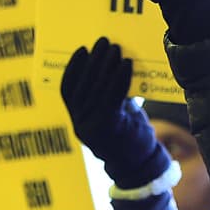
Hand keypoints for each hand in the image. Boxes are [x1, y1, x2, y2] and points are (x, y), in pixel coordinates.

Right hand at [61, 38, 173, 187]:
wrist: (142, 166)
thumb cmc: (130, 137)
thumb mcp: (115, 115)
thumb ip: (109, 96)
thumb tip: (114, 65)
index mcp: (78, 122)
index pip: (67, 91)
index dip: (72, 68)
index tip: (81, 49)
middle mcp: (81, 125)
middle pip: (83, 87)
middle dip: (93, 61)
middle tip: (103, 42)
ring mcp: (93, 128)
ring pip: (96, 90)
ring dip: (106, 66)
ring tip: (115, 49)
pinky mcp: (110, 127)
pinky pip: (112, 97)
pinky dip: (119, 78)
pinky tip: (127, 64)